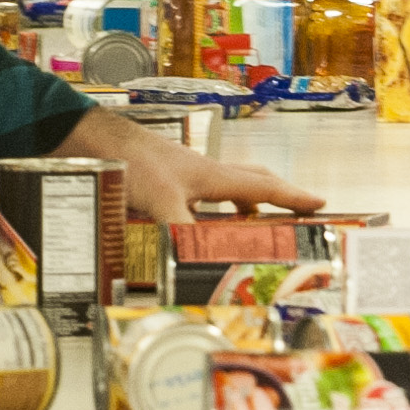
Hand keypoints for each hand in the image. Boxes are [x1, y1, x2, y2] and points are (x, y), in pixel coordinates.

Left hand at [50, 108, 325, 223]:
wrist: (89, 140)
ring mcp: (181, 175)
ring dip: (239, 208)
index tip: (320, 204)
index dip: (293, 198)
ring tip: (247, 229)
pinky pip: (195, 198)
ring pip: (223, 190)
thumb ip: (183, 236)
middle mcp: (201, 173)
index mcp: (212, 176)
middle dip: (274, 199)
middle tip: (292, 215)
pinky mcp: (159, 181)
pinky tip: (193, 227)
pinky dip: (205, 213)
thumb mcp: (160, 204)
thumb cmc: (128, 162)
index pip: (264, 187)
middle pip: (250, 182)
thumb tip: (200, 269)